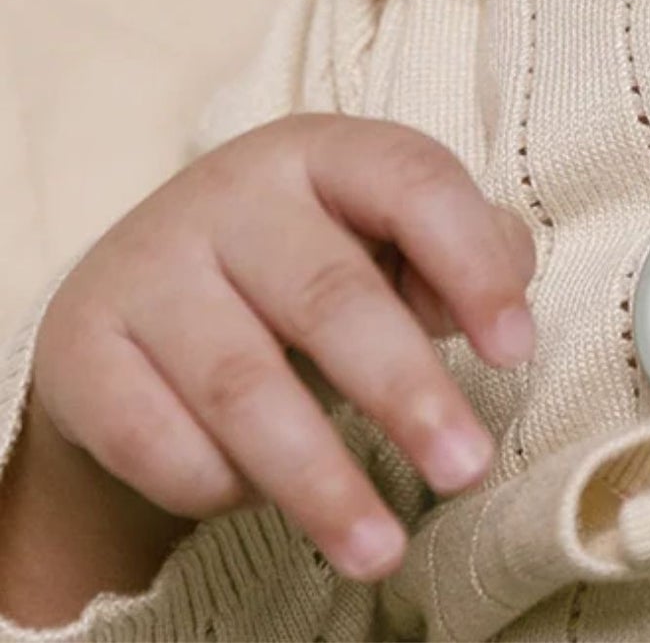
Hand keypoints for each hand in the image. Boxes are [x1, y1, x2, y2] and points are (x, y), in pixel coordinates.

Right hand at [29, 115, 534, 581]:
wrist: (144, 295)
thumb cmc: (309, 261)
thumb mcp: (388, 236)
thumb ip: (465, 251)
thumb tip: (503, 308)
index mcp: (324, 150)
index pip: (413, 183)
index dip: (471, 266)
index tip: (516, 353)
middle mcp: (231, 192)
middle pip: (331, 297)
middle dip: (407, 392)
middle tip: (467, 469)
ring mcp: (149, 265)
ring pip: (242, 385)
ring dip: (320, 479)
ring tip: (381, 551)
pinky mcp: (81, 346)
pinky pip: (155, 438)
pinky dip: (215, 482)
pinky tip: (256, 500)